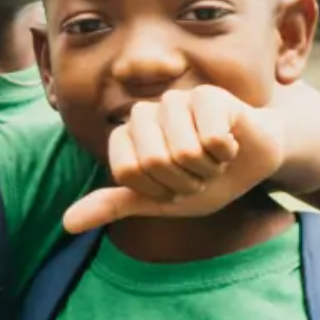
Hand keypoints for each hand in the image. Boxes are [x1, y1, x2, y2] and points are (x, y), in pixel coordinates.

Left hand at [60, 86, 284, 232]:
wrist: (252, 163)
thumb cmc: (204, 180)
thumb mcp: (157, 202)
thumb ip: (114, 206)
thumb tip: (68, 223)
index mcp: (126, 138)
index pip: (129, 172)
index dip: (159, 190)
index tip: (173, 188)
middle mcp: (144, 114)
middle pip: (154, 161)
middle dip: (185, 181)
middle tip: (198, 173)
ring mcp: (175, 101)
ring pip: (185, 150)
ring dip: (208, 168)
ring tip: (214, 158)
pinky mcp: (208, 95)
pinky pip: (212, 137)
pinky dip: (226, 152)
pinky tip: (230, 143)